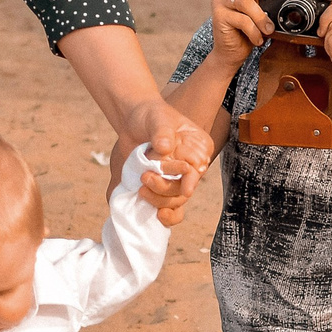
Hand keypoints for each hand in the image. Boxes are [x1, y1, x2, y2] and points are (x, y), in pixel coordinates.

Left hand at [115, 98, 212, 217]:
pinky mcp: (163, 189)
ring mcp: (177, 180)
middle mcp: (191, 167)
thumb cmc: (150, 116)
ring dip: (159, 199)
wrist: (132, 122)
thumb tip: (165, 148)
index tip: (176, 180)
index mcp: (199, 149)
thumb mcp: (157, 118)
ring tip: (141, 189)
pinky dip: (165, 216)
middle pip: (185, 189)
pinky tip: (157, 216)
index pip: (198, 169)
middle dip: (166, 189)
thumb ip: (162, 131)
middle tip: (145, 178)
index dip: (187, 178)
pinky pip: (170, 209)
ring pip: (176, 201)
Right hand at [208, 0, 278, 65]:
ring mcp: (220, 1)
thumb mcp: (260, 9)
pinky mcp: (218, 16)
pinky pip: (241, 20)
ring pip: (244, 1)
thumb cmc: (248, 28)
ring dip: (261, 16)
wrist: (232, 51)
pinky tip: (259, 39)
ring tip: (269, 29)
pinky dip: (254, 31)